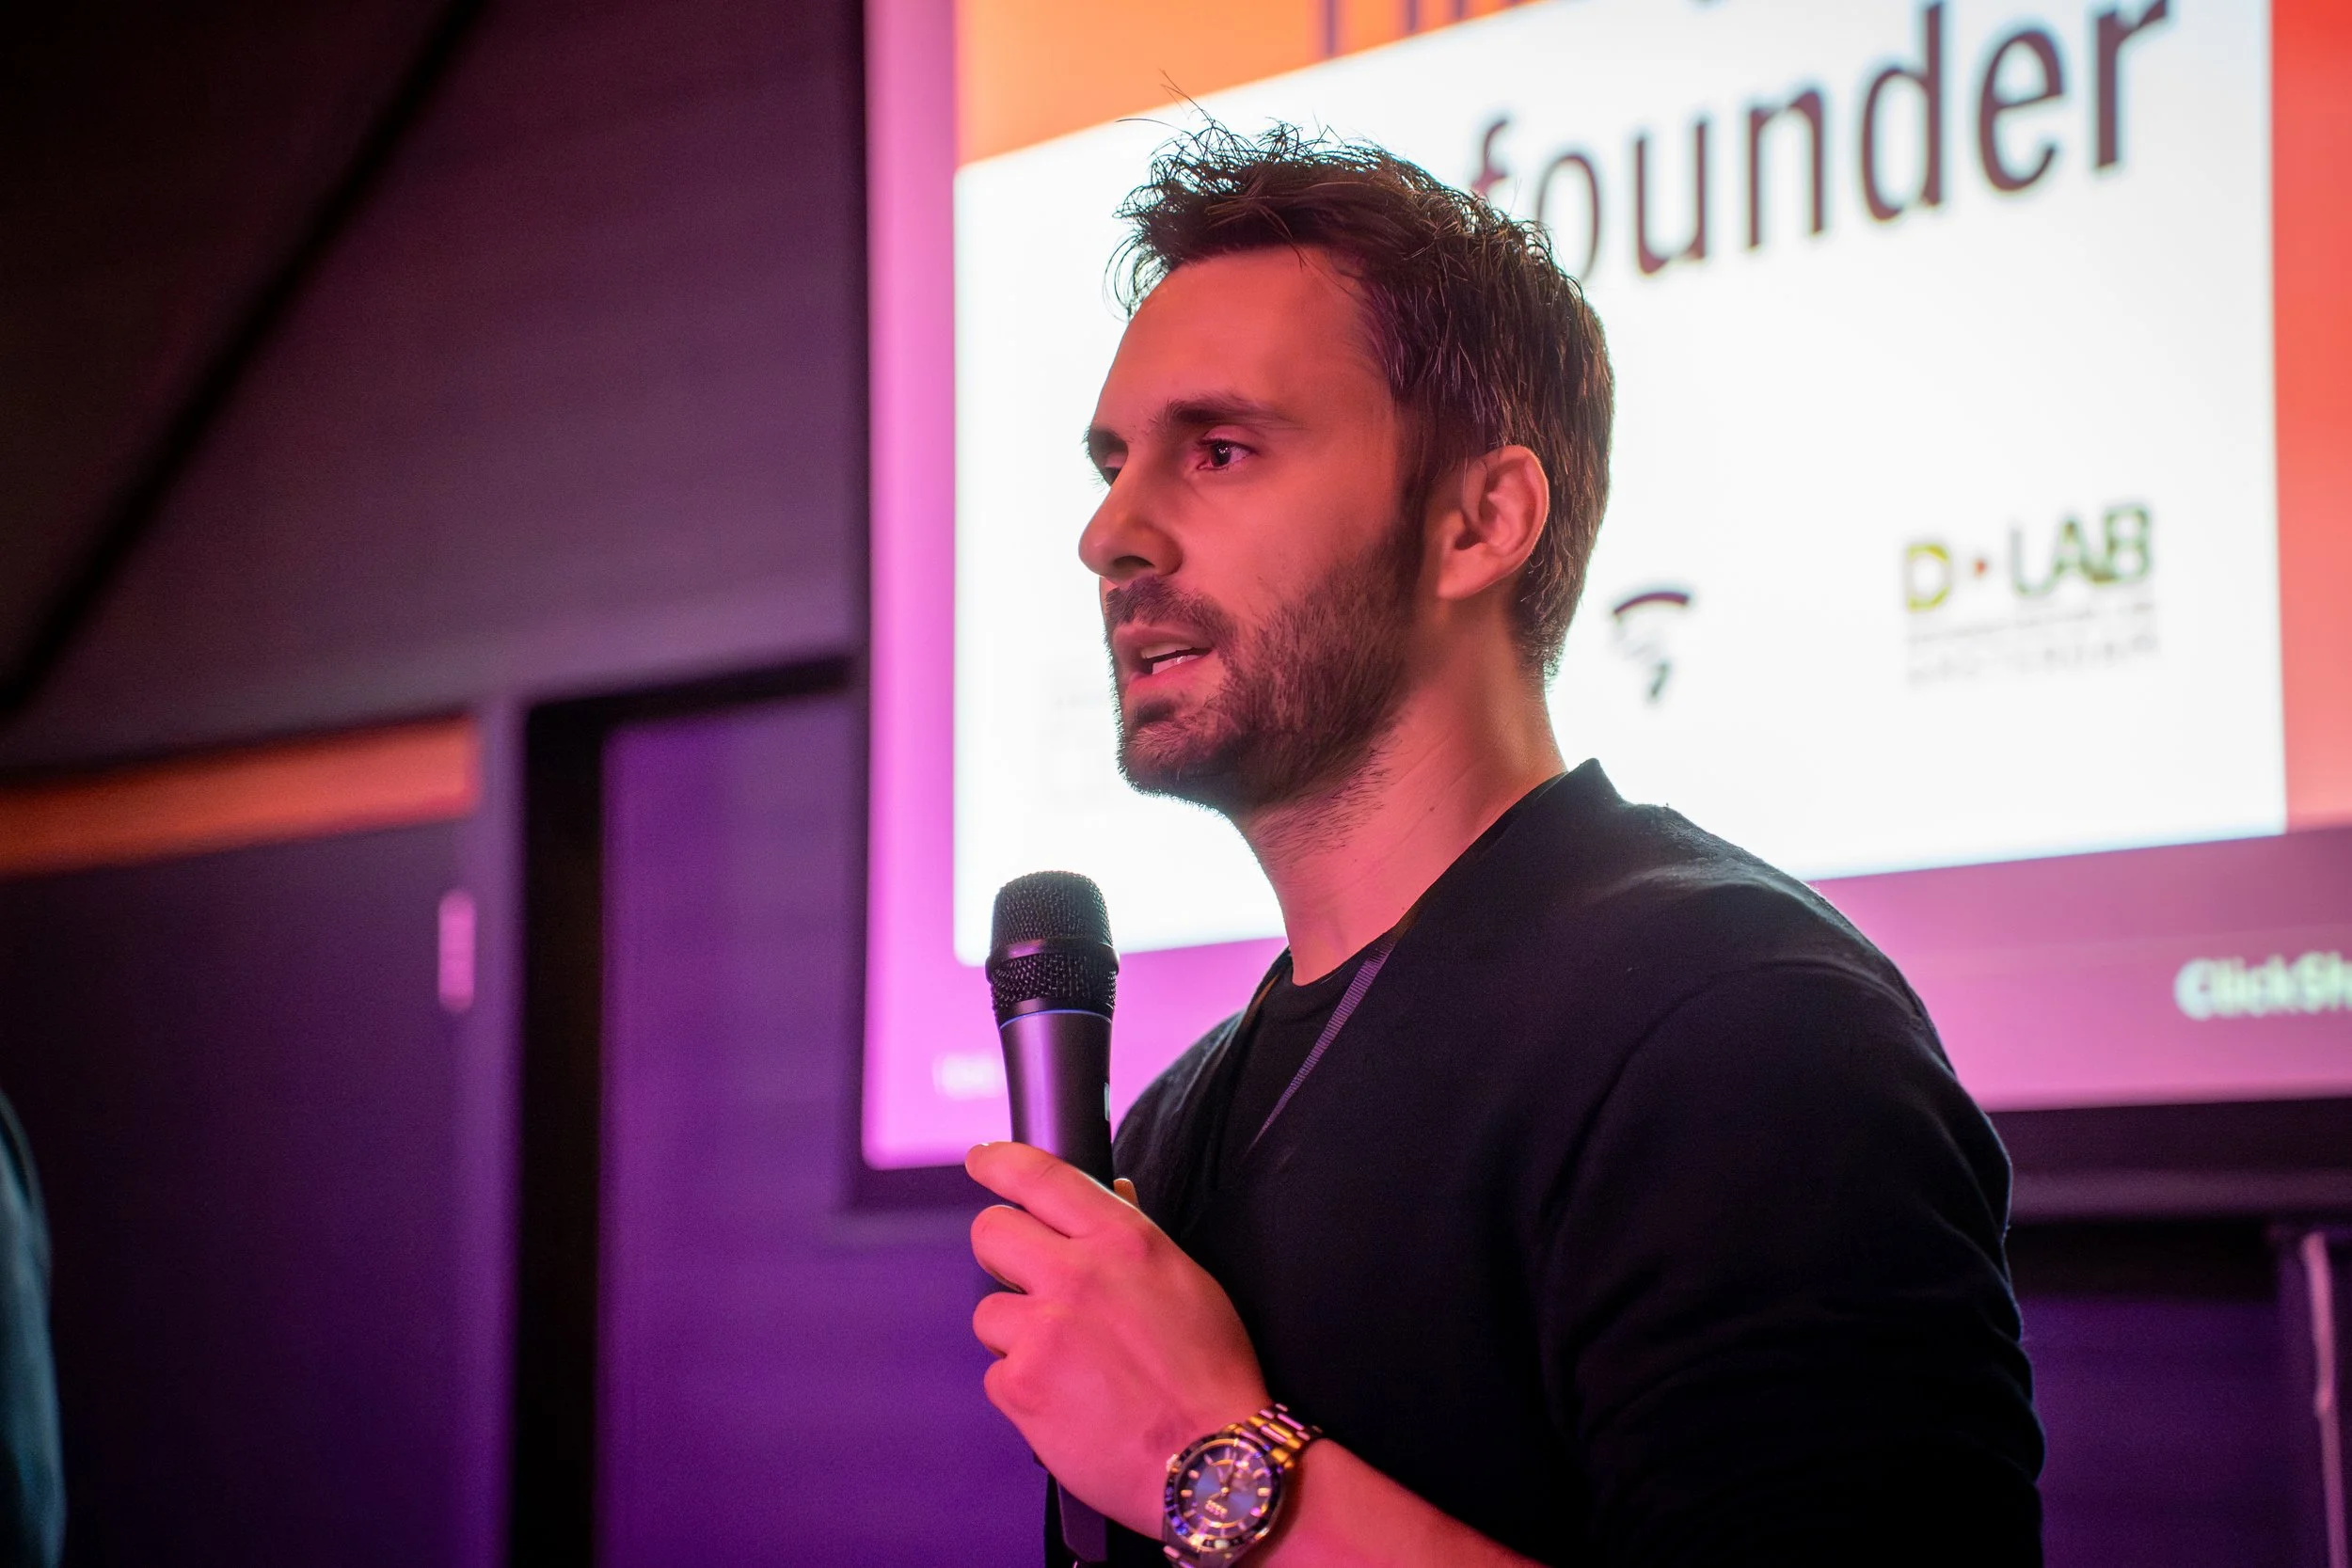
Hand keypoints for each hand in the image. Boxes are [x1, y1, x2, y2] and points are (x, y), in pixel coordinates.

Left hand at [968, 1140, 1270, 1532]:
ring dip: (1017, 1336)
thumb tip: (1109, 1192)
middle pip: (991, 1232)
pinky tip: (1067, 1403)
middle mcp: (1076, 1274)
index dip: (1000, 1163)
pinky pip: (996, 1374)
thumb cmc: (1210, 1374)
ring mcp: (1043, 1330)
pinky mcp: (1021, 1385)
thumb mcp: (1185, 1281)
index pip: (1041, 1175)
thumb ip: (1133, 1232)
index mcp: (1122, 1240)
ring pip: (989, 1313)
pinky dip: (1023, 1389)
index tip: (983, 1162)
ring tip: (1069, 1366)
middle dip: (1002, 1254)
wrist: (1214, 1462)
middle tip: (1027, 1282)